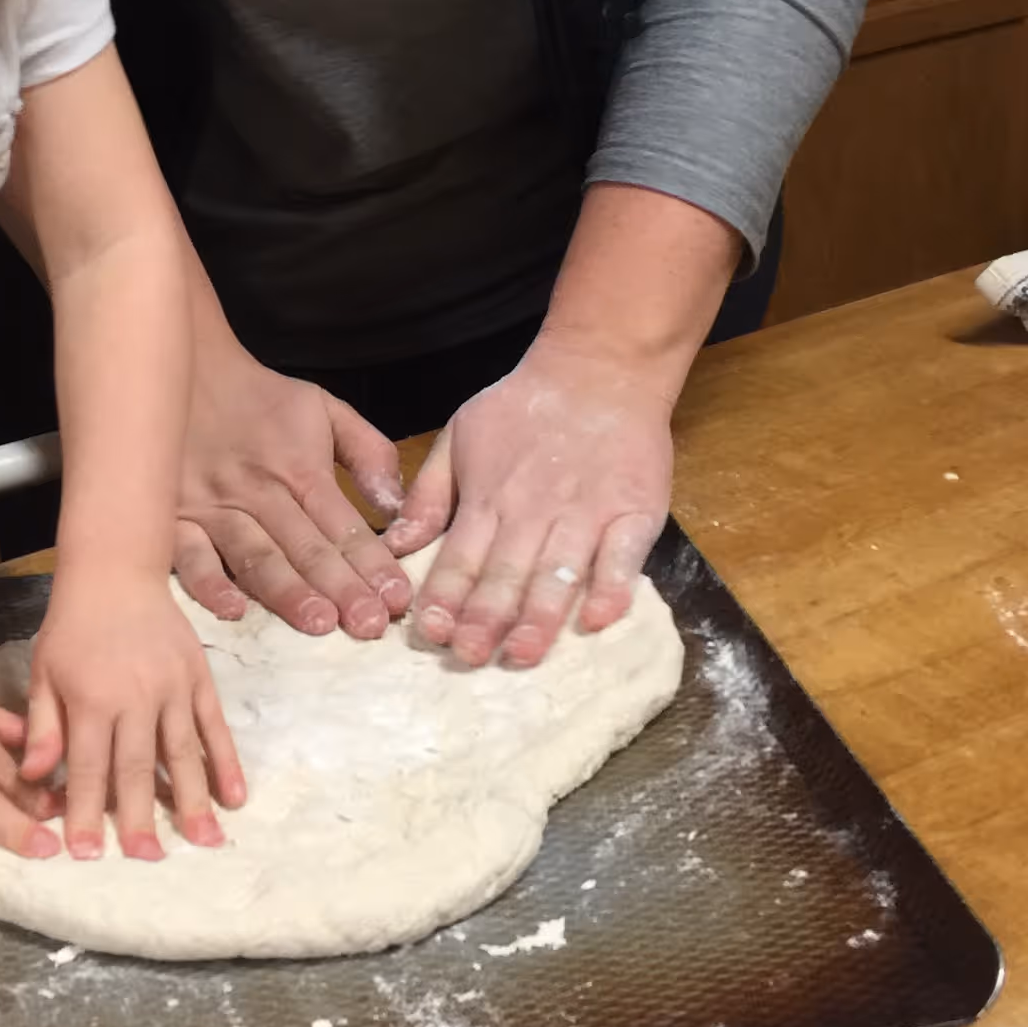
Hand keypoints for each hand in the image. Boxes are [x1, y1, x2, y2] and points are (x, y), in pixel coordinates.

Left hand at [22, 567, 246, 860]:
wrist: (116, 570)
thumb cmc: (72, 626)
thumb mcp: (43, 672)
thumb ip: (42, 727)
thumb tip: (34, 779)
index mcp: (92, 698)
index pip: (89, 766)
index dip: (87, 812)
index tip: (86, 855)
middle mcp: (136, 697)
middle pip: (138, 767)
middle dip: (141, 817)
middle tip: (147, 860)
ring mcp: (173, 688)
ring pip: (183, 752)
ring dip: (194, 800)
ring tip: (205, 842)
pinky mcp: (199, 678)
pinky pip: (215, 726)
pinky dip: (226, 761)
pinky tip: (235, 796)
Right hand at [172, 318, 411, 640]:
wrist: (183, 369)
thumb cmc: (259, 400)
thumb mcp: (324, 409)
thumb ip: (368, 451)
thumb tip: (395, 506)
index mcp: (300, 470)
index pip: (343, 526)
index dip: (373, 564)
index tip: (398, 599)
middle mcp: (260, 493)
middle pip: (306, 548)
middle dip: (342, 589)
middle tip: (370, 626)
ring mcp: (214, 508)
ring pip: (256, 556)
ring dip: (288, 592)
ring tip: (319, 623)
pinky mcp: (174, 519)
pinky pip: (189, 556)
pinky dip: (209, 583)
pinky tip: (232, 609)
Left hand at [388, 340, 674, 669]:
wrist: (599, 369)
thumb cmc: (523, 407)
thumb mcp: (459, 437)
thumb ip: (428, 495)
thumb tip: (394, 544)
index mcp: (488, 497)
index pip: (460, 557)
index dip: (444, 596)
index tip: (429, 633)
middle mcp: (533, 511)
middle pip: (505, 573)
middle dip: (485, 619)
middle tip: (467, 657)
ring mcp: (586, 512)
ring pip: (558, 573)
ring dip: (540, 616)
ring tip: (521, 653)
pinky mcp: (633, 511)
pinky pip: (623, 556)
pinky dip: (613, 587)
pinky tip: (600, 618)